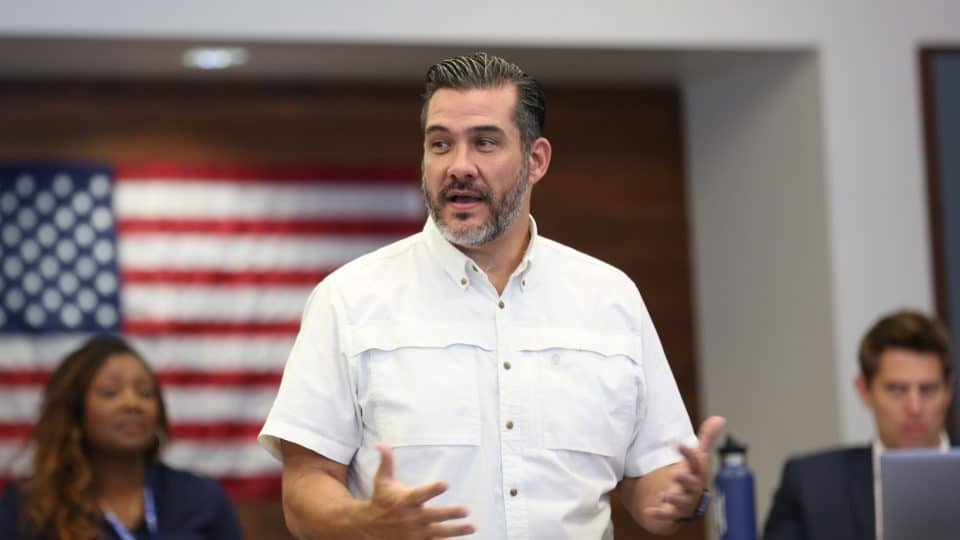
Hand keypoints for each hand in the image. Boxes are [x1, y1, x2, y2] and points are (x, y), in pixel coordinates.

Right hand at [360, 443, 475, 538]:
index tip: (446, 484)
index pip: (420, 494)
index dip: (432, 490)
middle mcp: (410, 518)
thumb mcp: (382, 481)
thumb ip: (387, 462)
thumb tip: (381, 443)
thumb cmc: (380, 500)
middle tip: (466, 510)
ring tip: (472, 527)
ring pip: (438, 533)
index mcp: (404, 500)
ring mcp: (414, 533)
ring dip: (455, 531)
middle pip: (433, 516)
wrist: (369, 527)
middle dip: (449, 514)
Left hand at [643, 416, 726, 522]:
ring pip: (681, 501)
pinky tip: (647, 511)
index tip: (680, 444)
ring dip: (673, 497)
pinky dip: (658, 514)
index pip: (697, 463)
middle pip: (691, 484)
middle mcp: (693, 488)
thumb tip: (720, 418)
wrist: (686, 505)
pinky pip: (666, 515)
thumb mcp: (697, 458)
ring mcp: (684, 502)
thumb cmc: (692, 476)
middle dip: (685, 479)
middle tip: (675, 474)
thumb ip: (706, 439)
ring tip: (664, 494)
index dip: (690, 454)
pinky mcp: (673, 513)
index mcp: (697, 473)